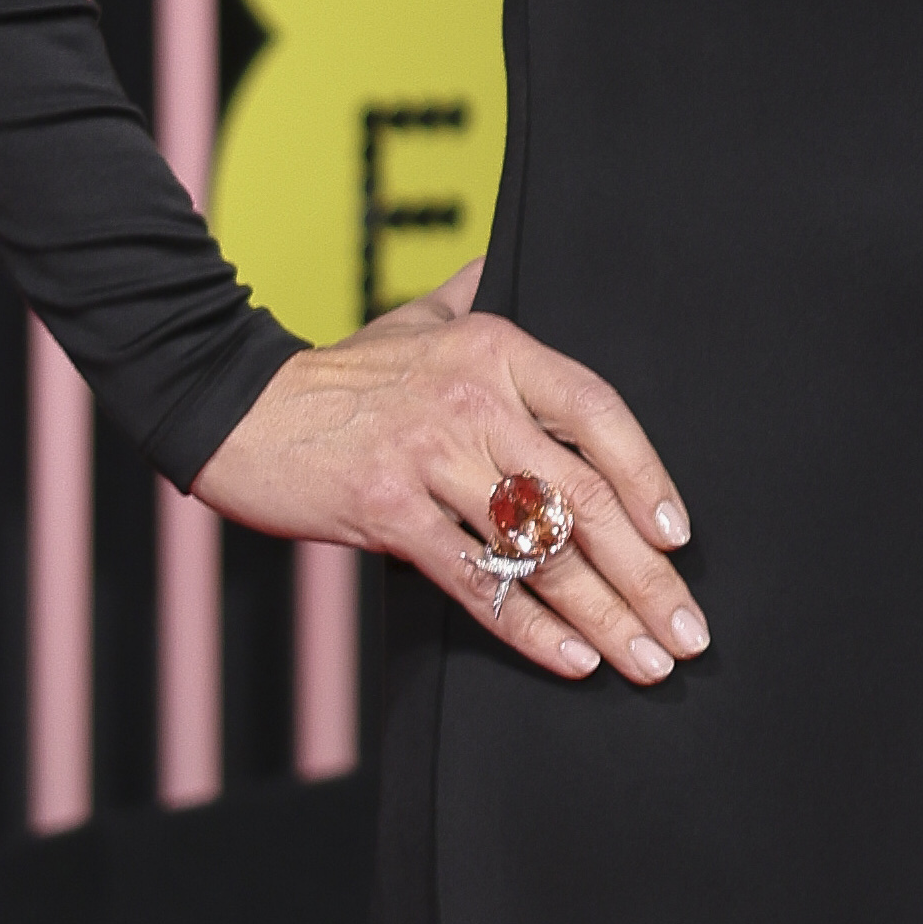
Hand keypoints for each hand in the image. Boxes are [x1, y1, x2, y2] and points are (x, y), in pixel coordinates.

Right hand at [190, 269, 701, 686]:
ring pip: (539, 548)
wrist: (233, 405)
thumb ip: (476, 298)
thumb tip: (512, 261)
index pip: (599, 413)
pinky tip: (574, 660)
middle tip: (689, 630)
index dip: (648, 477)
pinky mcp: (389, 511)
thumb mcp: (420, 318)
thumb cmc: (342, 374)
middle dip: (645, 574)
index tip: (679, 536)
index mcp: (496, 348)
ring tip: (647, 662)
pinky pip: (476, 582)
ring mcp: (430, 456)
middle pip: (583, 496)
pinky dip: (530, 628)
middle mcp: (472, 399)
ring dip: (604, 614)